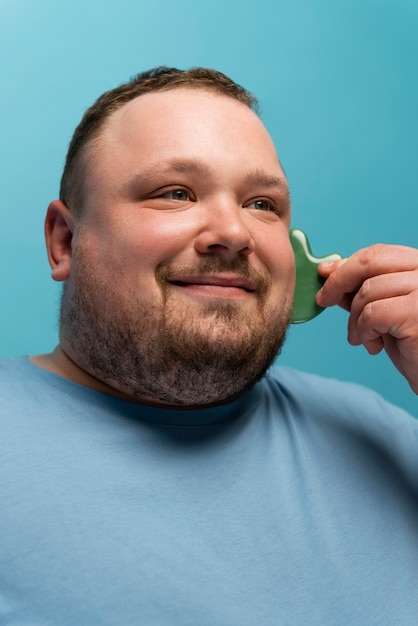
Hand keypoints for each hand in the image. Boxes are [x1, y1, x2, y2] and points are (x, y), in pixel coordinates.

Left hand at [316, 244, 417, 393]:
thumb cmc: (413, 346)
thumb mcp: (384, 312)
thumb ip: (363, 290)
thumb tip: (330, 271)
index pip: (379, 253)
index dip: (347, 264)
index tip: (325, 273)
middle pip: (370, 263)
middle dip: (339, 280)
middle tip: (324, 300)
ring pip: (367, 292)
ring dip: (355, 320)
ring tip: (362, 339)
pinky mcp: (416, 313)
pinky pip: (372, 314)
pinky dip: (364, 331)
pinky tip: (374, 346)